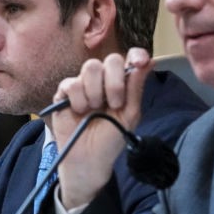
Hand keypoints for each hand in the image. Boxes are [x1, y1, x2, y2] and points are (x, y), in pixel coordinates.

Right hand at [51, 49, 151, 208]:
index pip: (130, 58)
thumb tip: (150, 61)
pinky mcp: (64, 92)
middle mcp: (103, 80)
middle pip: (110, 59)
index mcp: (121, 83)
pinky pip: (72, 82)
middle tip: (114, 104)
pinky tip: (80, 111)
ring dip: (96, 91)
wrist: (89, 158)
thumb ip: (136, 88)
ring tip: (94, 110)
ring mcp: (83, 84)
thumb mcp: (129, 115)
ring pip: (90, 67)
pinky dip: (78, 98)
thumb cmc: (110, 138)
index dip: (136, 55)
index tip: (139, 62)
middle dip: (115, 82)